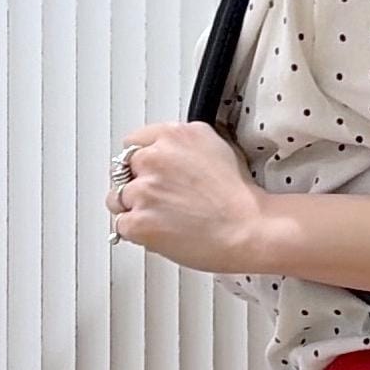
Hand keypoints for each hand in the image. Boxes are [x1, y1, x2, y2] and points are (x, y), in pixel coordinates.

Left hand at [105, 120, 265, 272]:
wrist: (251, 230)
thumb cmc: (240, 198)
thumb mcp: (219, 147)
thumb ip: (185, 144)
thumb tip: (171, 150)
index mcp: (174, 135)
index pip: (133, 143)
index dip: (142, 162)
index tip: (149, 174)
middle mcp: (155, 158)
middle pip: (122, 170)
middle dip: (137, 184)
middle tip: (161, 201)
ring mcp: (144, 190)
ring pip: (118, 199)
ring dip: (135, 210)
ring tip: (165, 220)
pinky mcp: (140, 221)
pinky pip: (122, 226)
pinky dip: (138, 233)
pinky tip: (162, 233)